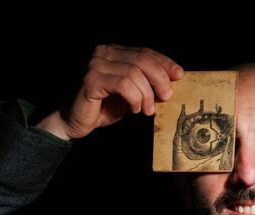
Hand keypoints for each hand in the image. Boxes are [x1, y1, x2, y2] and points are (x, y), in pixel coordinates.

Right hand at [36, 45, 183, 140]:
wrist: (75, 121)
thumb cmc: (104, 108)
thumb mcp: (131, 93)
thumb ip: (146, 83)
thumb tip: (172, 82)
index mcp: (114, 52)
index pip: (145, 52)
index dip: (165, 63)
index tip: (179, 75)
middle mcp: (104, 53)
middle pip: (142, 59)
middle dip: (160, 79)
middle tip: (166, 97)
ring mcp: (96, 65)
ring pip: (135, 73)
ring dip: (146, 94)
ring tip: (146, 110)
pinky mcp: (91, 80)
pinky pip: (123, 85)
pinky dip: (134, 98)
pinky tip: (134, 109)